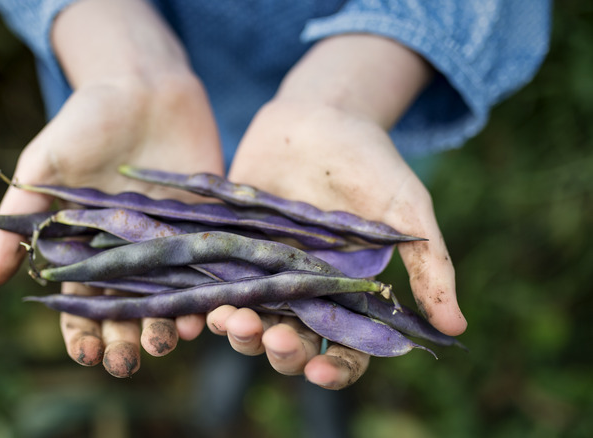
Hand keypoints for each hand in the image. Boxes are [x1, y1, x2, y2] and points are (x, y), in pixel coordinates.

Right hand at [0, 0, 222, 376]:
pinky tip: (209, 312)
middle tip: (125, 363)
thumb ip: (20, 221)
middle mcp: (129, 255)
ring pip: (169, 300)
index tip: (84, 353)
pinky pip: (209, 268)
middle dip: (124, 343)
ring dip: (167, 327)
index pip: (81, 305)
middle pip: (126, 313)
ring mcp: (169, 243)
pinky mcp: (205, 225)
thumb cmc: (85, 122)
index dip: (80, 333)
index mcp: (86, 248)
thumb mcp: (43, 166)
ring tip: (165, 343)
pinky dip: (209, 292)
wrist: (143, 85)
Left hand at [207, 34, 465, 388]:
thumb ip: (429, 264)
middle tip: (274, 339)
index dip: (334, 368)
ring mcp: (265, 271)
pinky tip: (198, 305)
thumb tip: (456, 326)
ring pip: (250, 319)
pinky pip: (214, 282)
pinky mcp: (231, 247)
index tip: (321, 370)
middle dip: (281, 350)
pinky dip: (204, 299)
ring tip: (231, 320)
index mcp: (349, 294)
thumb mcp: (407, 208)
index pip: (344, 349)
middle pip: (291, 342)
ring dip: (240, 331)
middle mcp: (304, 291)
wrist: (320, 114)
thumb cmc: (372, 162)